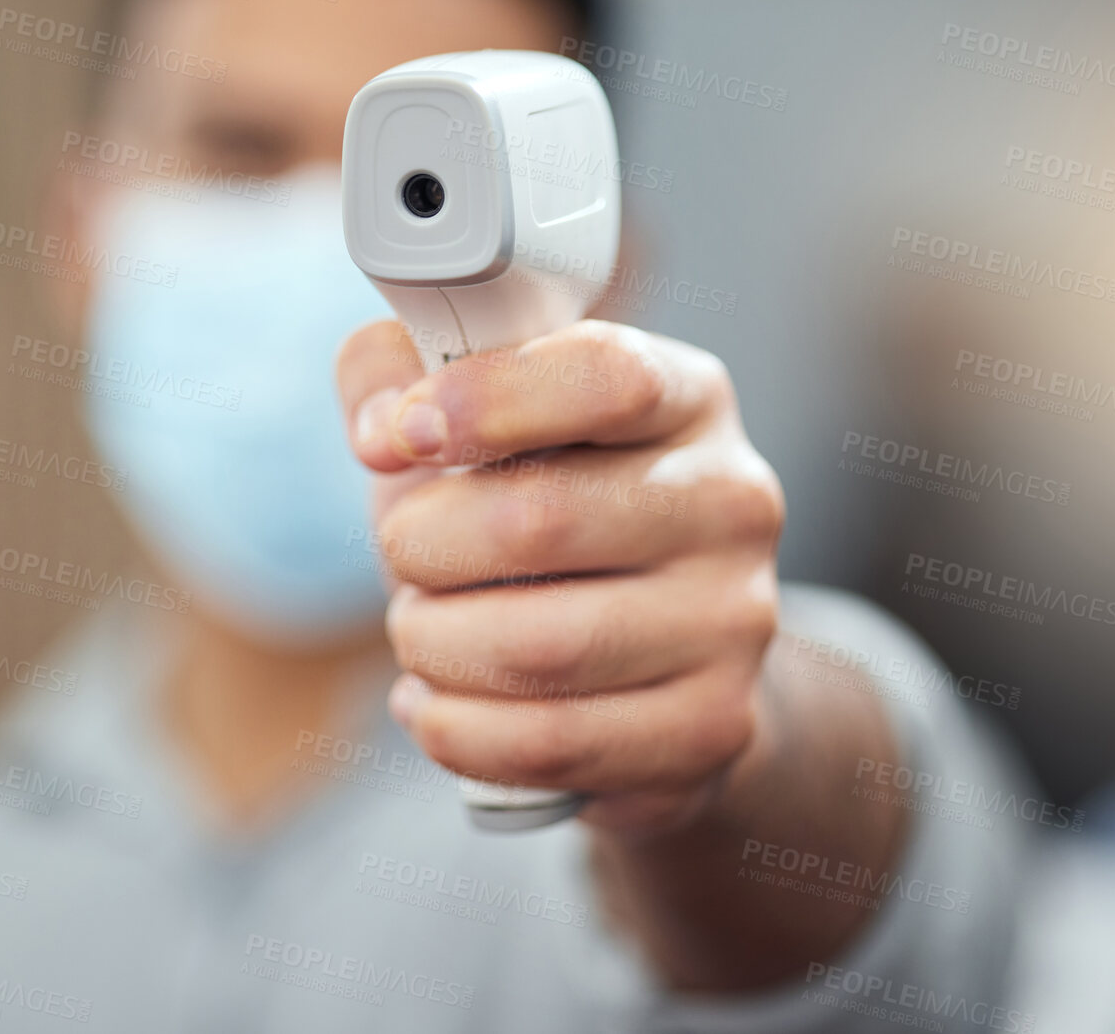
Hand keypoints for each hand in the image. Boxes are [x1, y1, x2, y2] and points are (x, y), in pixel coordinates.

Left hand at [336, 319, 784, 833]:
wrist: (643, 646)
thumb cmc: (533, 500)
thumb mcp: (466, 413)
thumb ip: (395, 373)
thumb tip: (379, 430)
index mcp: (688, 397)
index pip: (607, 376)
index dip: (486, 401)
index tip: (402, 435)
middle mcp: (734, 501)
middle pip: (542, 520)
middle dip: (422, 545)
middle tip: (401, 554)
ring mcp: (735, 621)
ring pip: (539, 647)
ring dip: (432, 643)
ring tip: (418, 630)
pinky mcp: (712, 726)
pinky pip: (550, 742)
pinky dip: (455, 729)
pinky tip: (432, 703)